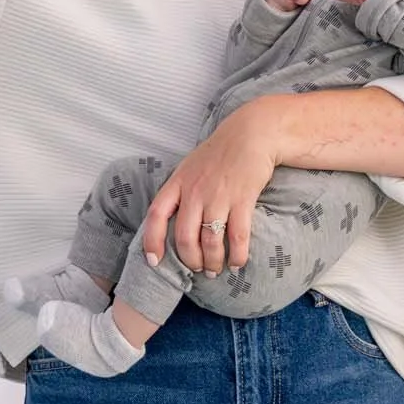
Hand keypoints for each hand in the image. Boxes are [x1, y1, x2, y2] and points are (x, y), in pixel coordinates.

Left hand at [138, 100, 282, 275]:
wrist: (251, 134)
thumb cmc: (219, 153)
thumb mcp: (189, 167)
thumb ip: (179, 191)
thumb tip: (170, 222)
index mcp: (178, 182)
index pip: (156, 215)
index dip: (152, 241)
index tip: (154, 261)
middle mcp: (195, 191)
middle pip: (184, 236)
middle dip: (190, 260)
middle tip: (197, 269)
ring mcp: (218, 195)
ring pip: (210, 240)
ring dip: (213, 261)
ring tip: (215, 269)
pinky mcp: (242, 199)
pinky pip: (237, 236)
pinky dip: (237, 255)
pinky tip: (237, 263)